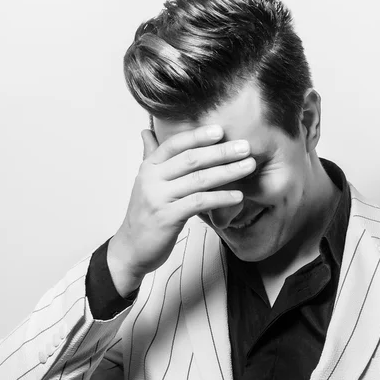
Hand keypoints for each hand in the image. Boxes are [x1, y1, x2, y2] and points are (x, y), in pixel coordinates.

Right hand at [107, 124, 254, 296]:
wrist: (131, 249)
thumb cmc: (145, 215)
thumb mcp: (145, 182)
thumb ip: (150, 156)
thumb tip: (146, 132)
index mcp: (149, 167)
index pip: (175, 144)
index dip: (198, 135)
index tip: (221, 130)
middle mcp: (152, 179)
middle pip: (191, 159)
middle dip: (221, 151)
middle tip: (245, 147)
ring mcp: (159, 198)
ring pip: (198, 180)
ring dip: (227, 172)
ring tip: (248, 167)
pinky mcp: (168, 218)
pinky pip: (199, 203)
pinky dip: (220, 198)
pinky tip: (238, 196)